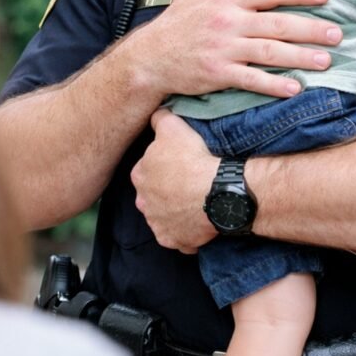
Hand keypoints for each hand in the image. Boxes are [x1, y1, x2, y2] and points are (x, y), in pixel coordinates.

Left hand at [132, 110, 218, 252]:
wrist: (216, 191)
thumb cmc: (193, 157)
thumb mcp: (173, 126)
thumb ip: (159, 118)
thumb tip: (156, 114)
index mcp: (139, 175)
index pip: (147, 169)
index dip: (163, 165)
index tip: (180, 163)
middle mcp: (143, 202)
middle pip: (153, 195)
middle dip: (166, 191)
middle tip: (189, 183)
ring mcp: (158, 224)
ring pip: (164, 217)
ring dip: (176, 212)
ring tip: (197, 202)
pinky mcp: (174, 241)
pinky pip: (179, 238)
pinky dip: (187, 233)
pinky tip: (200, 222)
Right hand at [142, 0, 341, 99]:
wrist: (151, 57)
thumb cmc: (179, 21)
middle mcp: (228, 23)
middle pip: (276, 23)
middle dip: (310, 28)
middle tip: (338, 34)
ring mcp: (224, 50)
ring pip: (269, 52)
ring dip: (300, 57)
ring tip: (326, 61)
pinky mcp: (218, 74)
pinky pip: (251, 80)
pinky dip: (273, 85)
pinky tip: (295, 88)